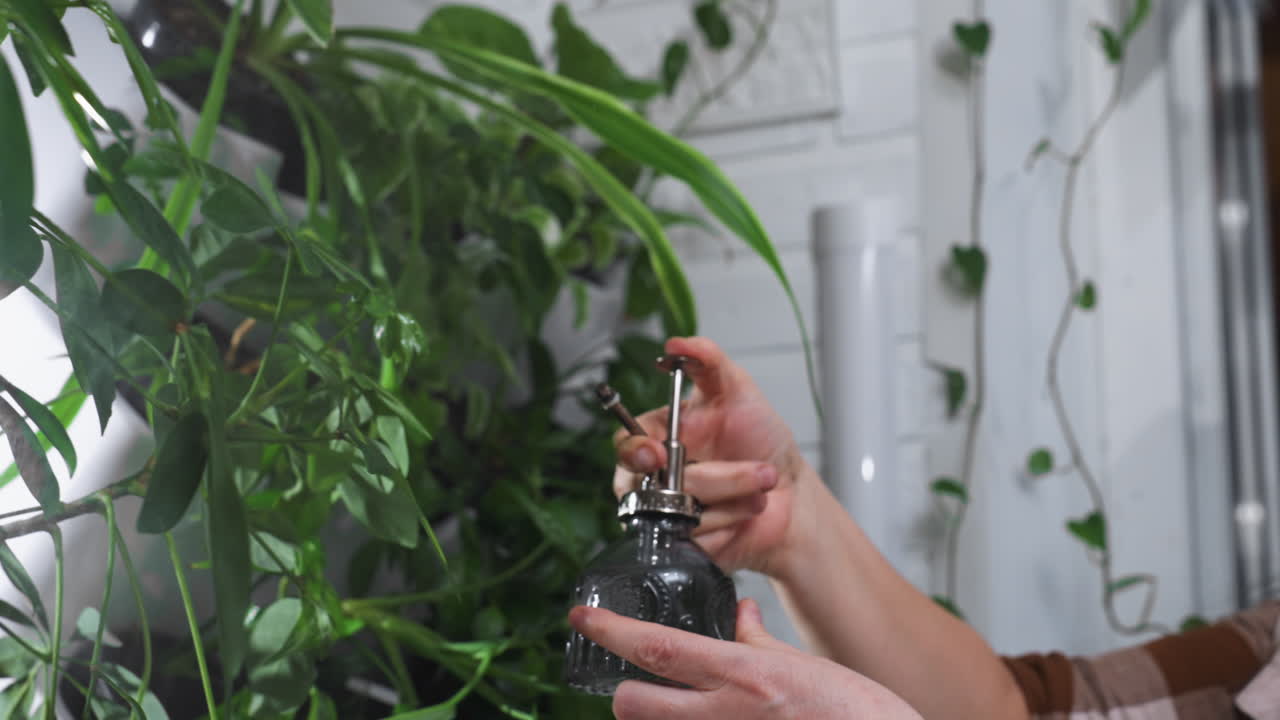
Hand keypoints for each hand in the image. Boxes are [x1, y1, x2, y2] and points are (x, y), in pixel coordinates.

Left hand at [568, 599, 922, 719]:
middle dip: (627, 695)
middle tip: (638, 685)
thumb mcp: (805, 665)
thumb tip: (740, 615)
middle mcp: (725, 717)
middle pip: (632, 706)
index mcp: (744, 676)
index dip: (611, 630)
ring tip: (682, 708)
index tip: (583, 616)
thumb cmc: (856, 715)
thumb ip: (760, 641)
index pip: (657, 647)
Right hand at [613, 336, 814, 574]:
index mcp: (663, 436)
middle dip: (714, 477)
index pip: (628, 444)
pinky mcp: (685, 542)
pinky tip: (748, 511)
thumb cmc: (764, 443)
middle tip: (754, 472)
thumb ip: (707, 360)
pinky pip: (693, 535)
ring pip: (679, 509)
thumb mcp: (739, 389)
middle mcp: (660, 475)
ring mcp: (670, 511)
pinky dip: (731, 519)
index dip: (636, 450)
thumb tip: (675, 344)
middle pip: (652, 482)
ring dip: (733, 494)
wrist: (794, 495)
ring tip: (761, 485)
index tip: (657, 453)